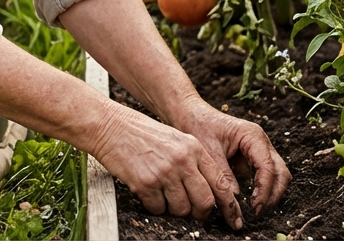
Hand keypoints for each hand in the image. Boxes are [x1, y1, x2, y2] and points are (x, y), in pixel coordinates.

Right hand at [90, 103, 246, 227]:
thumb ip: (194, 161)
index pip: (221, 183)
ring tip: (164, 196)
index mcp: (194, 148)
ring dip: (174, 210)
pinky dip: (154, 207)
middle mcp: (182, 160)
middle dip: (200, 213)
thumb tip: (208, 191)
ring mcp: (163, 172)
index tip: (233, 218)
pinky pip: (158, 209)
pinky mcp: (145, 183)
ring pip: (182, 209)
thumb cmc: (141, 133)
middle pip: (205, 201)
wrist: (110, 126)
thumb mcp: (176, 139)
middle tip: (192, 213)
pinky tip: (148, 193)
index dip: (229, 205)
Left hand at [172, 100, 290, 214]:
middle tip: (257, 212)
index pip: (268, 167)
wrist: (191, 114)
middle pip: (280, 173)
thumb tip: (236, 199)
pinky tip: (247, 201)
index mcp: (252, 136)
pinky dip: (260, 189)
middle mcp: (261, 143)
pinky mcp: (252, 158)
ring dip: (268, 193)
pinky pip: (263, 176)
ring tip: (254, 210)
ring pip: (276, 176)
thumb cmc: (199, 126)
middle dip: (272, 195)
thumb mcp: (208, 151)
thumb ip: (223, 175)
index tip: (255, 207)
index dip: (264, 190)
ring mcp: (259, 150)